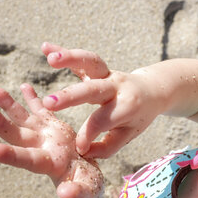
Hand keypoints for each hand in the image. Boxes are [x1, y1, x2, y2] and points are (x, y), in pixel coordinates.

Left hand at [0, 83, 103, 197]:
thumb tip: (66, 193)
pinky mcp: (53, 127)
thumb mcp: (86, 193)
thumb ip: (76, 194)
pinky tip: (23, 86)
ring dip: (9, 104)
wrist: (84, 179)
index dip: (8, 154)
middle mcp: (40, 148)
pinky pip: (41, 110)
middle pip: (16, 134)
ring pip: (23, 118)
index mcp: (48, 164)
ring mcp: (45, 136)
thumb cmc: (86, 190)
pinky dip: (32, 99)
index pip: (25, 159)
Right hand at [41, 42, 164, 157]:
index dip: (87, 136)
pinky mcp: (98, 67)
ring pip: (91, 62)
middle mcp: (117, 87)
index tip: (77, 147)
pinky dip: (63, 50)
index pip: (101, 121)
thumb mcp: (128, 135)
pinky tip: (45, 47)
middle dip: (70, 95)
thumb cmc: (137, 117)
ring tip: (51, 59)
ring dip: (70, 58)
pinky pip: (81, 58)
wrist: (153, 90)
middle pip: (93, 89)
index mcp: (127, 106)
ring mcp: (108, 73)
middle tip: (48, 103)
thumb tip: (82, 151)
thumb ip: (107, 147)